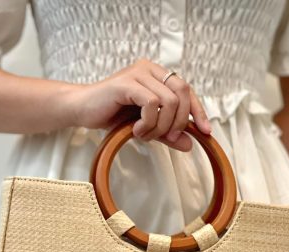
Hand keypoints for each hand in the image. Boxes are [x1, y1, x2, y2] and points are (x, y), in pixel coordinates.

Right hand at [69, 58, 211, 151]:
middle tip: (167, 137)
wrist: (83, 110)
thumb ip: (167, 134)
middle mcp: (149, 69)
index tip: (206, 132)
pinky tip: (137, 130)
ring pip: (169, 101)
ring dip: (161, 126)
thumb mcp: (147, 127)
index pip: (188, 90)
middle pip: (183, 93)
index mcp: (157, 75)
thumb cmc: (113, 115)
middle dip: (180, 121)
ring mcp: (138, 74)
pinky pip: (151, 103)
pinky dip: (148, 122)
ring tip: (145, 134)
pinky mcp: (126, 83)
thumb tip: (190, 144)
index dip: (199, 111)